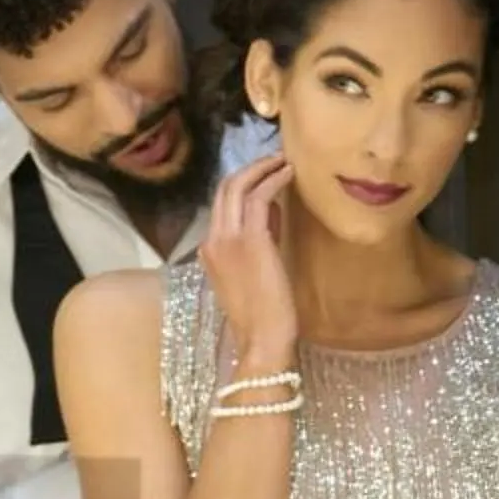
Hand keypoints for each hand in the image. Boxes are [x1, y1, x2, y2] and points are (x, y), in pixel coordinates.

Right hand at [200, 155, 297, 367]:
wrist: (262, 339)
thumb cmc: (262, 314)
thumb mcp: (254, 272)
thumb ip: (260, 239)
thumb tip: (274, 210)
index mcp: (208, 249)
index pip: (221, 204)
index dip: (243, 183)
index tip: (265, 175)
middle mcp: (213, 239)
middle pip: (225, 187)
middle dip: (250, 168)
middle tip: (274, 159)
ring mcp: (228, 238)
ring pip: (239, 186)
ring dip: (263, 168)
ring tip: (284, 162)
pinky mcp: (251, 240)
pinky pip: (260, 197)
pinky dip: (274, 180)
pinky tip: (290, 175)